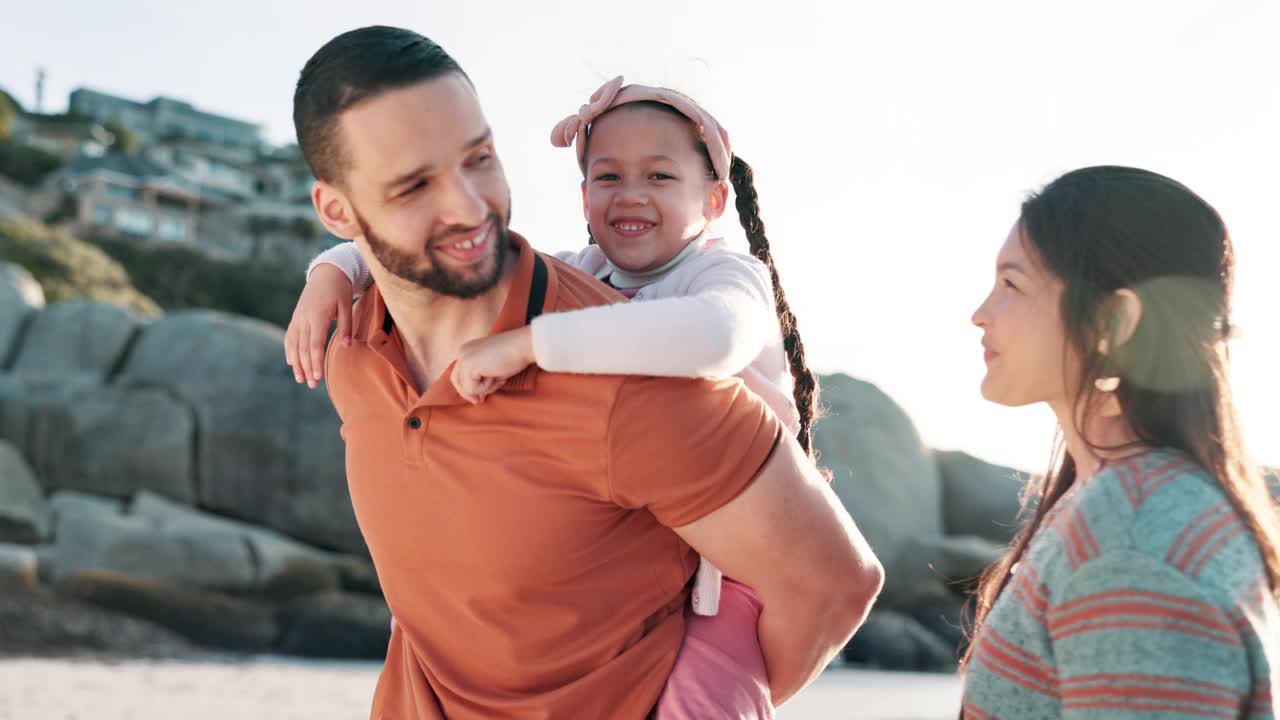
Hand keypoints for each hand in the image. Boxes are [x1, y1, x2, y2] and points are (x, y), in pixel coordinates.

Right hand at [284, 263, 354, 387]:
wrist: (326, 272)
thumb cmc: (340, 289)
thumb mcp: (347, 305)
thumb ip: (346, 326)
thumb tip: (346, 346)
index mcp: (318, 315)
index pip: (314, 344)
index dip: (315, 361)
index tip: (317, 377)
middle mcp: (304, 318)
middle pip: (303, 348)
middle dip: (307, 367)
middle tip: (311, 385)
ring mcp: (297, 317)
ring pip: (293, 344)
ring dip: (296, 363)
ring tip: (300, 379)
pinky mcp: (296, 317)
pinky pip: (290, 336)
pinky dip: (289, 350)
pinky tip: (292, 362)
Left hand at [450, 326, 534, 403]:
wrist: (522, 345)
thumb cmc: (513, 357)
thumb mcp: (493, 369)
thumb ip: (481, 380)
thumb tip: (475, 398)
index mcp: (467, 350)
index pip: (460, 375)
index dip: (469, 389)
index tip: (481, 398)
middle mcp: (462, 352)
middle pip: (456, 381)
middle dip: (469, 393)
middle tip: (480, 401)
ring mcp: (463, 357)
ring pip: (465, 387)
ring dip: (483, 389)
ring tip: (498, 379)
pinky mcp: (468, 364)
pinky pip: (472, 388)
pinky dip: (486, 387)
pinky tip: (496, 376)